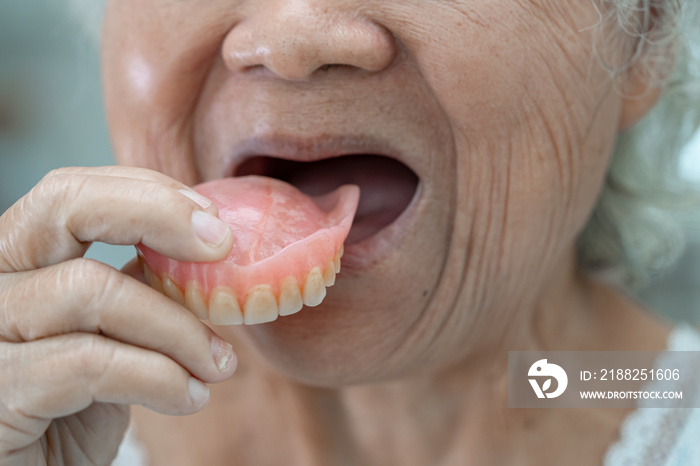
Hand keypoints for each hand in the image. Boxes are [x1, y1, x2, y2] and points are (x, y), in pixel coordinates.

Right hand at [0, 167, 236, 465]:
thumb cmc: (73, 411)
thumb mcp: (112, 336)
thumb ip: (136, 287)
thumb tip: (199, 246)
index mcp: (17, 262)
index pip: (70, 193)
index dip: (148, 195)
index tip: (215, 227)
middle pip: (62, 207)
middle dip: (157, 215)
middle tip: (221, 248)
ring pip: (92, 290)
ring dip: (178, 328)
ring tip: (217, 363)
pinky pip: (89, 363)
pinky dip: (159, 376)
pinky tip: (189, 397)